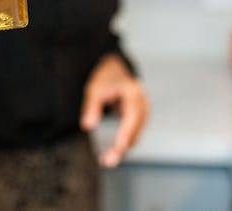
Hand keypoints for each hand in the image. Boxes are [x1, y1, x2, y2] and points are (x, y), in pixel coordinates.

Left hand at [80, 53, 148, 167]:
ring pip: (136, 134)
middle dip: (122, 147)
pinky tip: (113, 152)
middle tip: (108, 161)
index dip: (126, 133)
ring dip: (123, 148)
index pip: (132, 116)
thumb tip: (88, 126)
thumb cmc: (106, 78)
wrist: (115, 69)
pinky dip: (124, 142)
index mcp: (133, 92)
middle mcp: (142, 102)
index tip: (118, 148)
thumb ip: (91, 107)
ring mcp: (143, 110)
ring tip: (107, 160)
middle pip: (135, 129)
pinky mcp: (140, 118)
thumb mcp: (94, 89)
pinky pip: (134, 132)